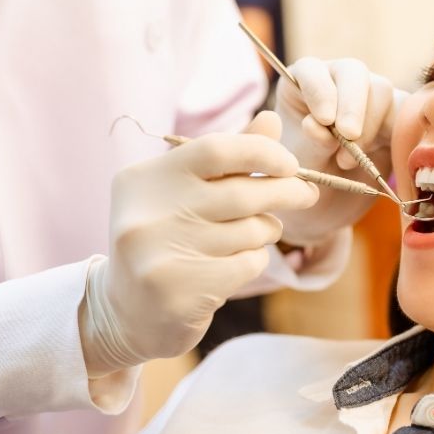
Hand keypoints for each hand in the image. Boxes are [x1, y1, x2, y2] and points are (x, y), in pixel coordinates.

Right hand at [79, 111, 317, 376]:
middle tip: (307, 194)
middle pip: (242, 193)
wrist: (126, 314)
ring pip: (251, 231)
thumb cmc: (166, 241)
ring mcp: (160, 255)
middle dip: (286, 191)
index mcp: (144, 179)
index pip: (216, 148)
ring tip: (252, 235)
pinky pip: (248, 264)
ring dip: (266, 231)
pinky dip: (254, 260)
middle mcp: (146, 214)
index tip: (291, 164)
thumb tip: (272, 119)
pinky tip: (234, 265)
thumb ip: (229, 158)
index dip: (264, 152)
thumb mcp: (186, 193)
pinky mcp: (180, 291)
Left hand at [274, 57, 404, 244]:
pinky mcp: (394, 117)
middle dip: (353, 104)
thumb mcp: (298, 165)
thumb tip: (318, 124)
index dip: (320, 90)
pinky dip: (397, 136)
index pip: (312, 70)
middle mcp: (337, 83)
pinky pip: (406, 114)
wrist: (324, 208)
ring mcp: (368, 98)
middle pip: (354, 73)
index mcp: (302, 86)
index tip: (323, 120)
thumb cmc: (301, 181)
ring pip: (382, 91)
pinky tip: (380, 160)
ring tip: (345, 163)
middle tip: (349, 136)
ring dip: (369, 127)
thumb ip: (310, 144)